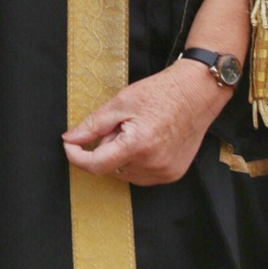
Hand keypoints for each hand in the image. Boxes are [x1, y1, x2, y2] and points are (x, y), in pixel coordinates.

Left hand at [61, 61, 231, 185]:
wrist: (196, 93)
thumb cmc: (161, 93)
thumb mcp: (120, 102)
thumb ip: (93, 125)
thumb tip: (70, 139)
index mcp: (137, 146)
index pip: (96, 166)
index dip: (77, 157)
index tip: (70, 146)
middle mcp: (153, 165)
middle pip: (110, 167)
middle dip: (106, 147)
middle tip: (120, 124)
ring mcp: (165, 172)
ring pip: (125, 173)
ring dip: (121, 156)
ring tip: (136, 130)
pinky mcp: (173, 174)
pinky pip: (142, 175)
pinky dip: (136, 161)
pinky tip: (146, 141)